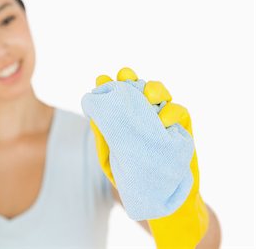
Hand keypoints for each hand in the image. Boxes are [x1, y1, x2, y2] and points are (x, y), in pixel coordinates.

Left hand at [81, 67, 194, 219]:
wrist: (160, 199)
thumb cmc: (131, 177)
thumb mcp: (110, 159)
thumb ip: (104, 138)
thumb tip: (94, 115)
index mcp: (123, 120)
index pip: (116, 97)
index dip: (109, 84)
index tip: (100, 79)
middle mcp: (142, 115)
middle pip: (137, 87)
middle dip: (130, 78)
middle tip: (124, 76)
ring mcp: (162, 119)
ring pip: (160, 93)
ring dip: (153, 89)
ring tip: (146, 95)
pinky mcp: (181, 128)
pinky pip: (179, 111)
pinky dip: (171, 112)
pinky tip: (162, 119)